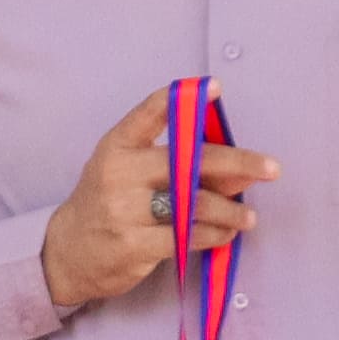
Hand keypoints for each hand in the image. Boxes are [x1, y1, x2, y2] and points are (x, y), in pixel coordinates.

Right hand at [43, 85, 273, 309]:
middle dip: (236, 163)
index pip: (149, 114)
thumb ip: (182, 168)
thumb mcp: (131, 175)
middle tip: (271, 168)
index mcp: (117, 147)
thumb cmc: (109, 205)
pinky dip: (215, 235)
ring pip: (193, 203)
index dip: (181, 100)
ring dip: (230, 210)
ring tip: (247, 217)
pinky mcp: (132, 245)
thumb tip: (244, 170)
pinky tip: (224, 234)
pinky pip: (187, 236)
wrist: (67, 253)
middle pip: (186, 161)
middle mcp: (118, 173)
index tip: (214, 87)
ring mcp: (122, 210)